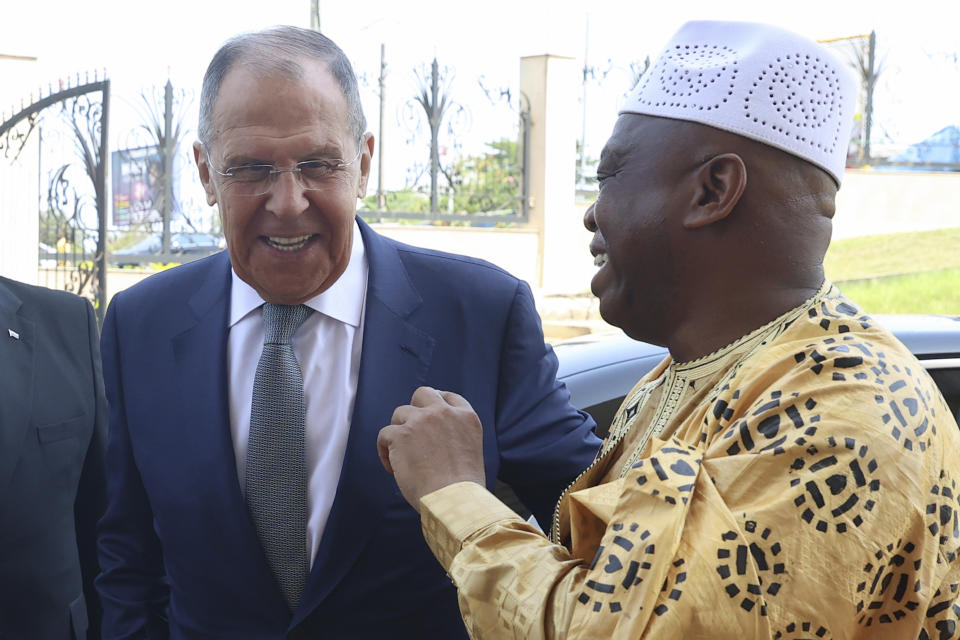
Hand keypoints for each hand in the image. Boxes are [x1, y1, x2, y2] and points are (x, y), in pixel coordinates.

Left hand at [377, 386, 485, 511]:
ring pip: (400, 413)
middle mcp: (443, 413)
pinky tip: (392, 468)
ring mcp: (421, 421)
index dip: (436, 404)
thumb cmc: (463, 487)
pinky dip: (384, 451)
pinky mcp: (401, 434)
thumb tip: (434, 440)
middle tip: (411, 430)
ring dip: (398, 432)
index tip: (428, 415)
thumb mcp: (470, 451)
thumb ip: (454, 437)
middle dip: (415, 409)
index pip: (449, 397)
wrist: (454, 499)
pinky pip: (384, 434)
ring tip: (400, 456)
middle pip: (423, 394)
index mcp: (466, 417)